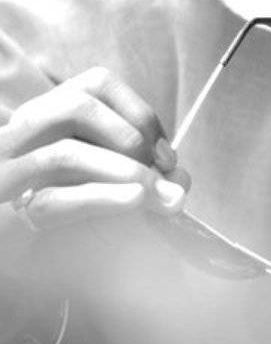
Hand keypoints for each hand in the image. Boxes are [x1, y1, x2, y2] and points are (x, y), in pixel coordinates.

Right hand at [0, 66, 188, 235]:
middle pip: (77, 107)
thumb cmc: (66, 219)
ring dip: (122, 171)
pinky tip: (134, 201)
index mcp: (47, 116)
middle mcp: (21, 135)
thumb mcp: (105, 184)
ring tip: (154, 194)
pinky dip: (101, 198)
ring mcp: (7, 172)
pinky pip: (53, 202)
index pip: (97, 84)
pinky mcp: (8, 216)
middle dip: (131, 138)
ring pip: (64, 153)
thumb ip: (143, 177)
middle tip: (161, 174)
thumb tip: (179, 183)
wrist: (17, 259)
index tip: (167, 156)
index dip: (141, 113)